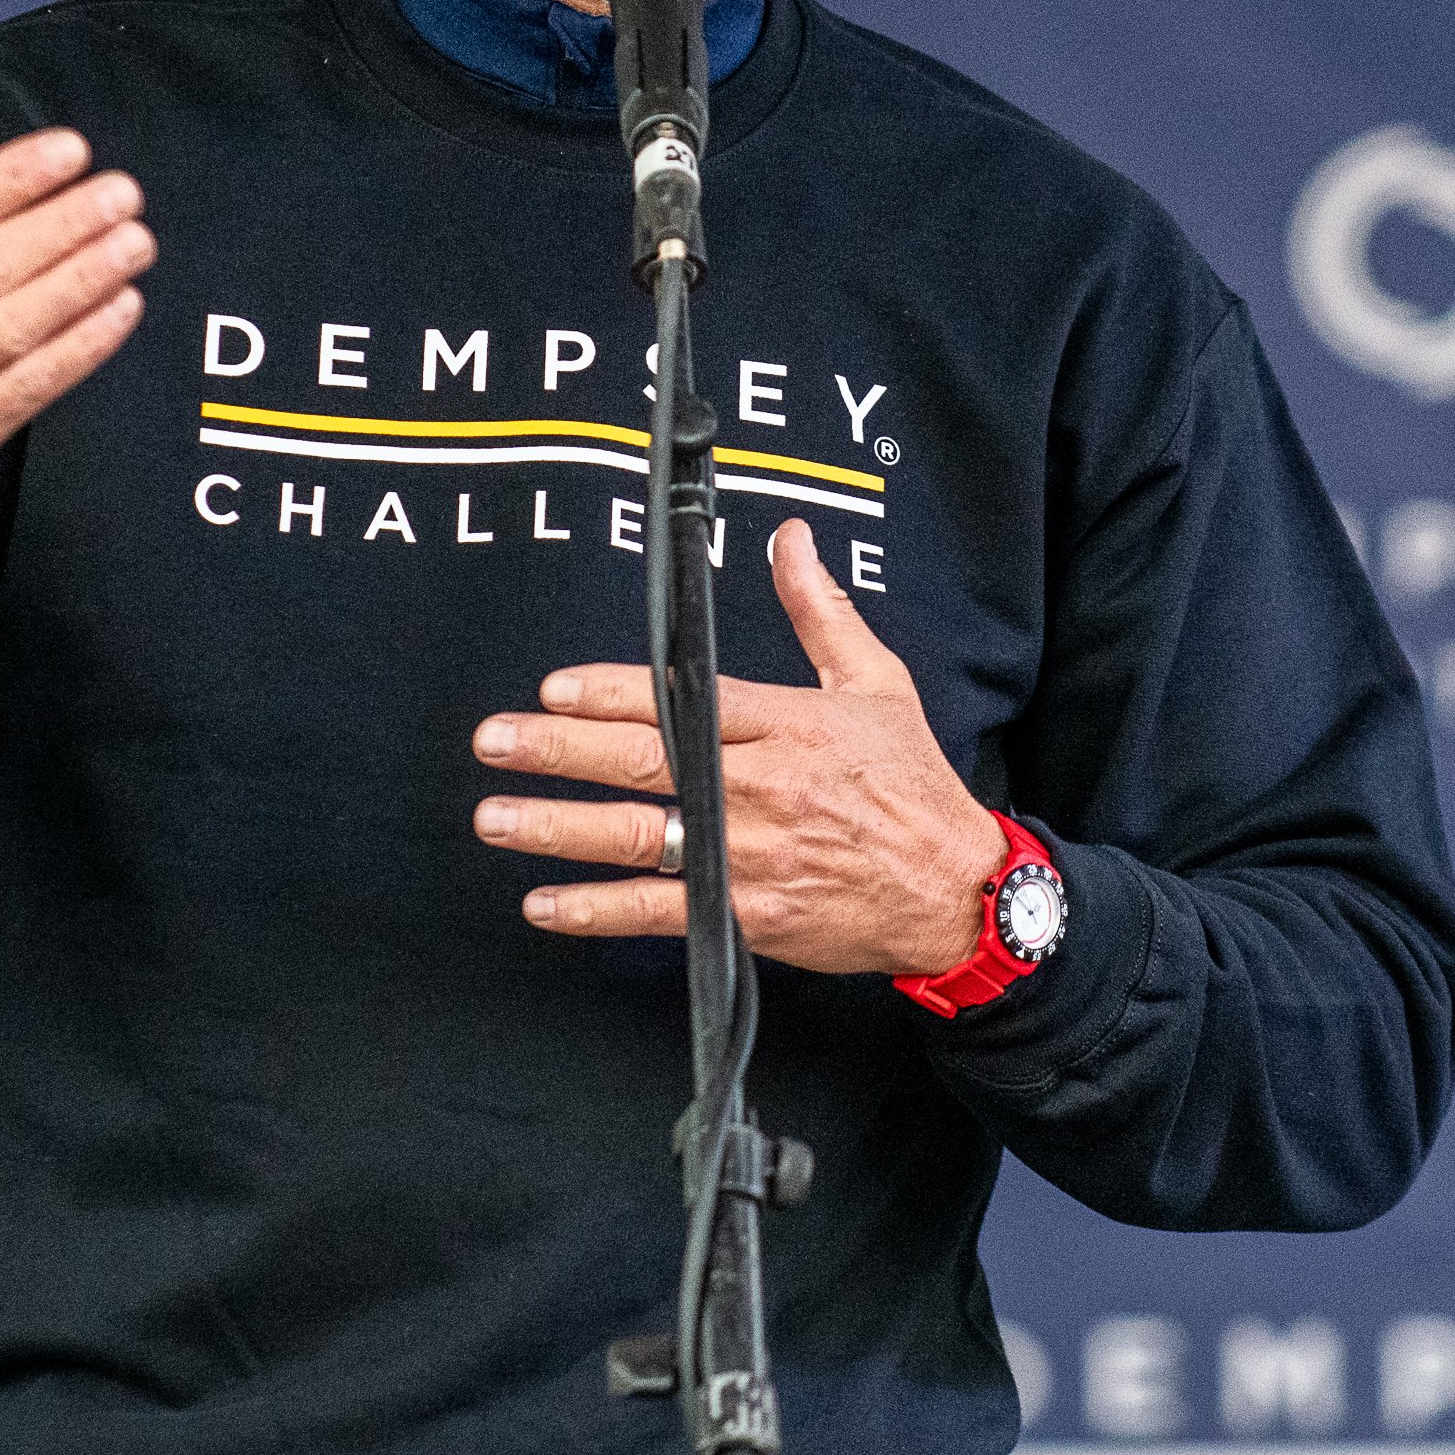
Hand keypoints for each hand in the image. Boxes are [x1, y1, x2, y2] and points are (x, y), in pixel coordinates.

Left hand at [471, 518, 1009, 974]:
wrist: (959, 893)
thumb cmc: (914, 786)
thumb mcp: (876, 684)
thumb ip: (820, 611)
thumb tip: (790, 539)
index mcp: (789, 726)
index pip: (686, 701)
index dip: (612, 693)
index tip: (552, 688)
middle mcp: (763, 788)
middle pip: (646, 763)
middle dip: (559, 751)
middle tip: (495, 741)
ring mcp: (752, 855)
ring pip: (639, 837)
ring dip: (559, 828)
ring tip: (496, 817)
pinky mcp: (750, 914)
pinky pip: (661, 911)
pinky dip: (599, 910)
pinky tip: (546, 903)